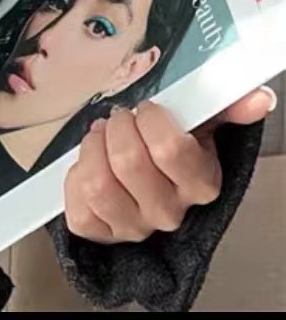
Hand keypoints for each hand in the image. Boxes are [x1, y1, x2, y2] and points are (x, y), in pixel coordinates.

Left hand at [63, 86, 276, 243]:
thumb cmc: (164, 144)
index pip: (170, 148)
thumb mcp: (195, 122)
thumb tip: (258, 98)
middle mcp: (170, 211)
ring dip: (91, 150)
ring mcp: (135, 226)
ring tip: (99, 139)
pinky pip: (78, 210)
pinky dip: (73, 180)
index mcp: (200, 183)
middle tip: (118, 120)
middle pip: (128, 161)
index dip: (149, 119)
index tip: (146, 110)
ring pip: (98, 185)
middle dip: (116, 127)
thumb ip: (223, 106)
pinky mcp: (101, 232)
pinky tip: (86, 167)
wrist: (139, 177)